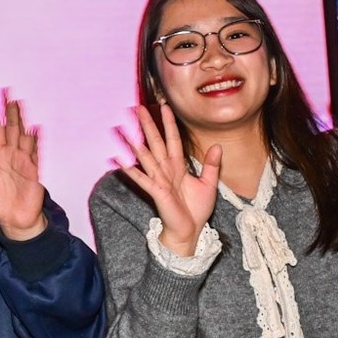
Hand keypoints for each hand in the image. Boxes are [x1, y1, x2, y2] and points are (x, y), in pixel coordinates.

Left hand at [0, 93, 48, 240]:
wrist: (15, 220)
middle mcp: (10, 155)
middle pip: (10, 128)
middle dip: (9, 111)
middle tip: (7, 93)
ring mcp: (23, 161)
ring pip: (23, 136)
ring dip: (21, 120)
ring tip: (20, 104)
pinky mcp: (34, 171)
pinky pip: (35, 152)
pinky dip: (36, 140)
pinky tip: (36, 128)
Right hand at [116, 102, 220, 258]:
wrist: (190, 231)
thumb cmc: (196, 210)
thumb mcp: (209, 184)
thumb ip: (212, 165)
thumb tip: (217, 146)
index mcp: (178, 166)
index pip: (173, 140)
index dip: (169, 124)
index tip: (164, 107)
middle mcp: (166, 170)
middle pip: (155, 142)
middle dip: (148, 125)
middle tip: (138, 108)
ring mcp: (159, 180)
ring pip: (145, 156)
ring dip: (133, 142)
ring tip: (121, 129)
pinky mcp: (155, 191)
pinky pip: (141, 178)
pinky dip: (130, 169)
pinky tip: (119, 160)